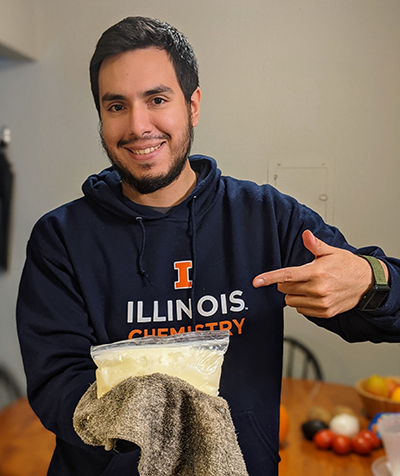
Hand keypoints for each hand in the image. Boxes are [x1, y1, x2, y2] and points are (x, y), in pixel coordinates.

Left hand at [252, 230, 387, 317]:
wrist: (367, 283)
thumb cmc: (347, 266)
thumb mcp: (331, 252)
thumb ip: (315, 244)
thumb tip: (306, 235)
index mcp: (316, 273)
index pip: (287, 276)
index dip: (269, 278)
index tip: (256, 282)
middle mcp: (318, 289)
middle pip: (285, 289)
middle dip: (286, 283)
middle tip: (298, 277)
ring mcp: (321, 303)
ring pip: (291, 301)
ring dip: (293, 294)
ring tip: (307, 286)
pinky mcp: (324, 312)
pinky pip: (302, 310)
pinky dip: (302, 303)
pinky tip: (313, 295)